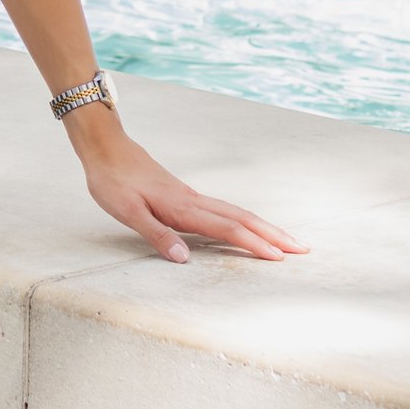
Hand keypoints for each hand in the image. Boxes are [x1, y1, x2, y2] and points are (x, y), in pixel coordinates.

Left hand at [70, 115, 304, 266]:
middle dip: (273, 235)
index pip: (227, 229)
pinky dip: (244, 221)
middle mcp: (194, 202)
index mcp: (183, 208)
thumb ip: (156, 234)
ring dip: (264, 227)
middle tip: (303, 250)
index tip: (279, 258)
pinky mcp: (186, 196)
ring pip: (236, 213)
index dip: (253, 244)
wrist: (106, 149)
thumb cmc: (113, 182)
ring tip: (286, 240)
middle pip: (243, 219)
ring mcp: (192, 197)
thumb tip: (183, 259)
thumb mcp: (127, 211)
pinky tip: (247, 228)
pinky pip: (224, 210)